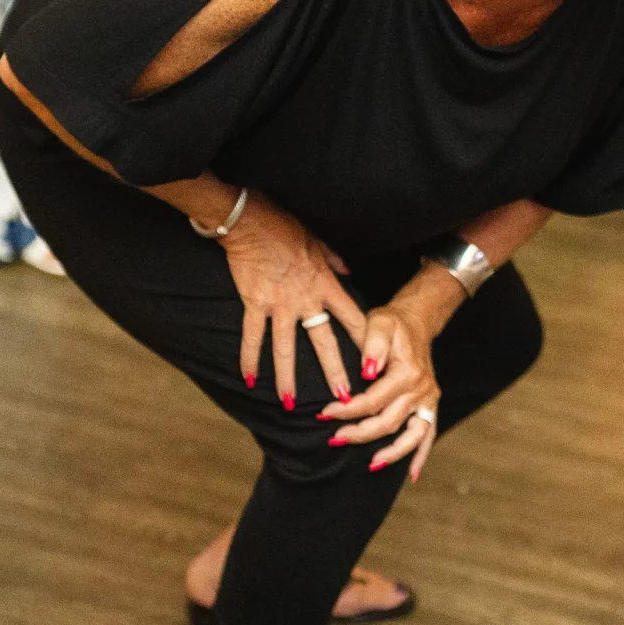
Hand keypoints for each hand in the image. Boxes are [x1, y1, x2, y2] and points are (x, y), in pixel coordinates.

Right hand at [216, 193, 364, 409]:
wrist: (250, 220)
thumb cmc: (286, 228)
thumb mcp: (319, 242)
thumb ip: (335, 262)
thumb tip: (349, 272)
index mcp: (326, 284)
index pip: (351, 317)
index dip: (364, 340)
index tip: (374, 361)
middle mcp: (305, 299)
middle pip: (323, 342)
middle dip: (334, 372)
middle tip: (344, 399)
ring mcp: (278, 305)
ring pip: (286, 349)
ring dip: (288, 378)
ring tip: (291, 404)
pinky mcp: (254, 303)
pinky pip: (253, 336)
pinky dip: (249, 358)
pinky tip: (249, 380)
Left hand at [321, 290, 451, 479]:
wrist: (416, 322)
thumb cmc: (393, 323)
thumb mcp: (379, 321)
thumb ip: (373, 344)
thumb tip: (367, 372)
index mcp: (408, 372)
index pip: (373, 400)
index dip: (348, 410)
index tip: (324, 414)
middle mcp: (422, 389)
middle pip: (389, 421)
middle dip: (360, 434)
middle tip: (334, 439)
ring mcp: (429, 400)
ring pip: (412, 435)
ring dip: (392, 453)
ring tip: (371, 464)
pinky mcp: (430, 406)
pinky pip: (428, 435)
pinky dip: (420, 455)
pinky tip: (411, 475)